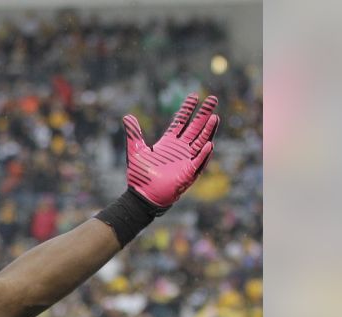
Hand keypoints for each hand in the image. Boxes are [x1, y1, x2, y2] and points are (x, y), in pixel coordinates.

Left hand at [123, 93, 219, 209]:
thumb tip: (127, 117)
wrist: (142, 195)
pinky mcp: (188, 173)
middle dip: (204, 114)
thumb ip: (133, 134)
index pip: (181, 122)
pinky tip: (209, 144)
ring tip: (214, 117)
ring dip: (208, 131)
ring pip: (200, 141)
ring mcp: (186, 160)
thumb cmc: (140, 175)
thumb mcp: (135, 151)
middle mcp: (180, 149)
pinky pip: (198, 162)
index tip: (194, 96)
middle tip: (213, 99)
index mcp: (169, 143)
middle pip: (195, 128)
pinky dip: (203, 154)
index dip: (188, 109)